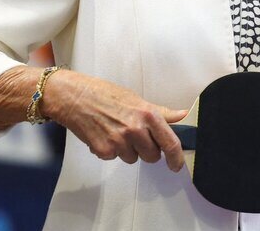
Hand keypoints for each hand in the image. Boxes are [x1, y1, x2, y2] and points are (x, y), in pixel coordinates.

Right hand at [42, 70, 187, 170]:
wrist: (76, 97)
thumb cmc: (106, 95)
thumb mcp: (138, 100)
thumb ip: (162, 113)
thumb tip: (183, 115)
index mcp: (148, 115)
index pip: (170, 143)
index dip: (176, 158)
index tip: (177, 164)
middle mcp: (135, 129)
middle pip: (152, 156)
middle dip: (147, 150)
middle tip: (135, 135)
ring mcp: (119, 141)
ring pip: (133, 158)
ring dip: (127, 149)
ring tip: (116, 131)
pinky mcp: (104, 151)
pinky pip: (114, 158)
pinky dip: (111, 150)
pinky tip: (104, 134)